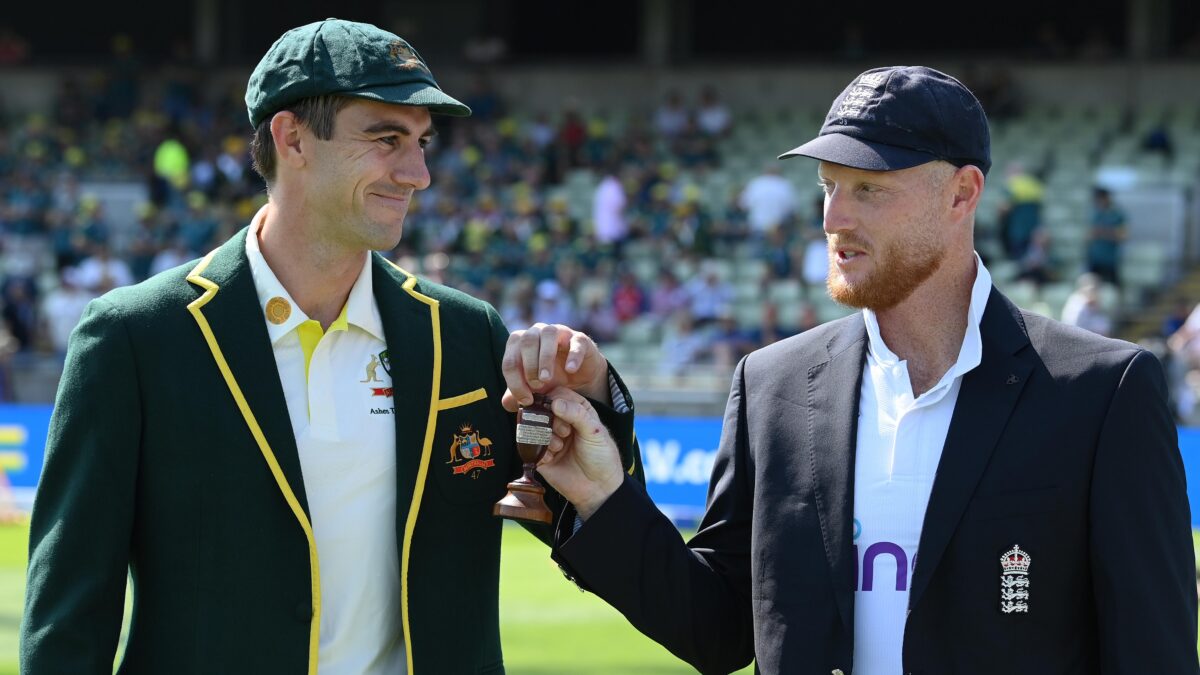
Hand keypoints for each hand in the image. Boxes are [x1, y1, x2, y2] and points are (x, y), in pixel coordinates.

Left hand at [502, 323, 608, 410]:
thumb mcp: (532, 391)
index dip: (514, 381)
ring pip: (548, 333)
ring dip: (545, 357)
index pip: (510, 359)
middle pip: (526, 340)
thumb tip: (506, 402)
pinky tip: (570, 370)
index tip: (526, 400)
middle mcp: (537, 332)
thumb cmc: (550, 381)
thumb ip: (517, 395)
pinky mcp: (580, 339)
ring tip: (547, 378)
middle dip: (529, 365)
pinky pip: (576, 341)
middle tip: (537, 385)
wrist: (579, 381)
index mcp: (519, 344)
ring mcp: (559, 332)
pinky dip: (573, 355)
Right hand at [535, 387, 624, 519]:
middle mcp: (560, 421)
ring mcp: (549, 437)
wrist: (598, 489)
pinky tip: (552, 458)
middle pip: (541, 408)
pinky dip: (539, 450)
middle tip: (564, 432)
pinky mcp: (540, 454)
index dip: (555, 400)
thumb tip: (555, 402)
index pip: (558, 394)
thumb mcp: (595, 432)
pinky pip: (528, 446)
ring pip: (534, 426)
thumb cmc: (602, 457)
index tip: (559, 411)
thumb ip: (577, 414)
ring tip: (559, 447)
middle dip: (550, 420)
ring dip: (545, 436)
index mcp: (576, 410)